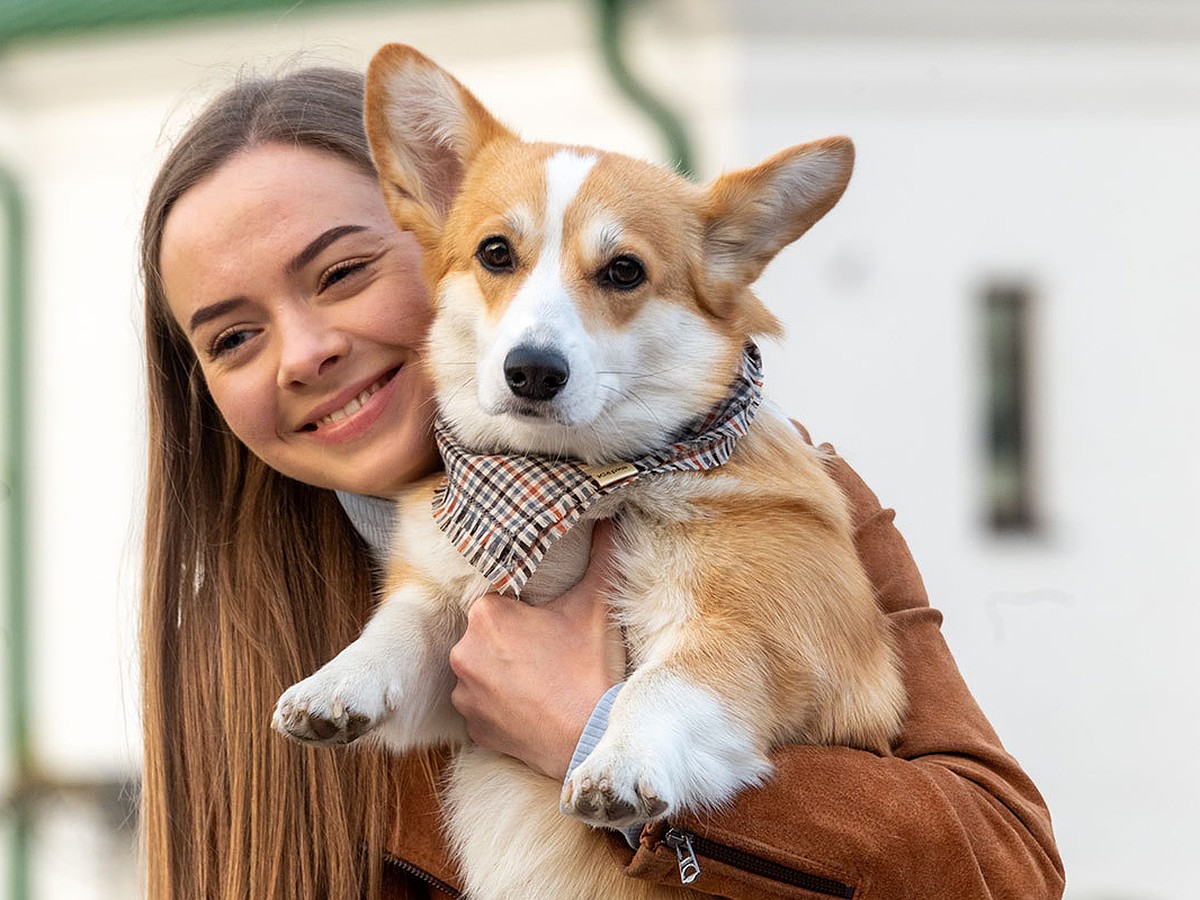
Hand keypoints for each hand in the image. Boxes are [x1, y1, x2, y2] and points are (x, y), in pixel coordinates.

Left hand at [448, 521, 624, 780]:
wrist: (589, 739)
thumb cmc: (590, 668)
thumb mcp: (596, 606)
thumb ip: (602, 556)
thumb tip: (611, 518)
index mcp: (487, 615)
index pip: (498, 598)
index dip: (523, 607)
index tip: (544, 619)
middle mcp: (464, 652)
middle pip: (487, 633)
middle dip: (512, 638)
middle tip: (548, 648)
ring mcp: (466, 693)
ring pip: (482, 668)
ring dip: (503, 670)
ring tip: (540, 677)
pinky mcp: (472, 727)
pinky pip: (482, 705)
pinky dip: (501, 703)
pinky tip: (530, 703)